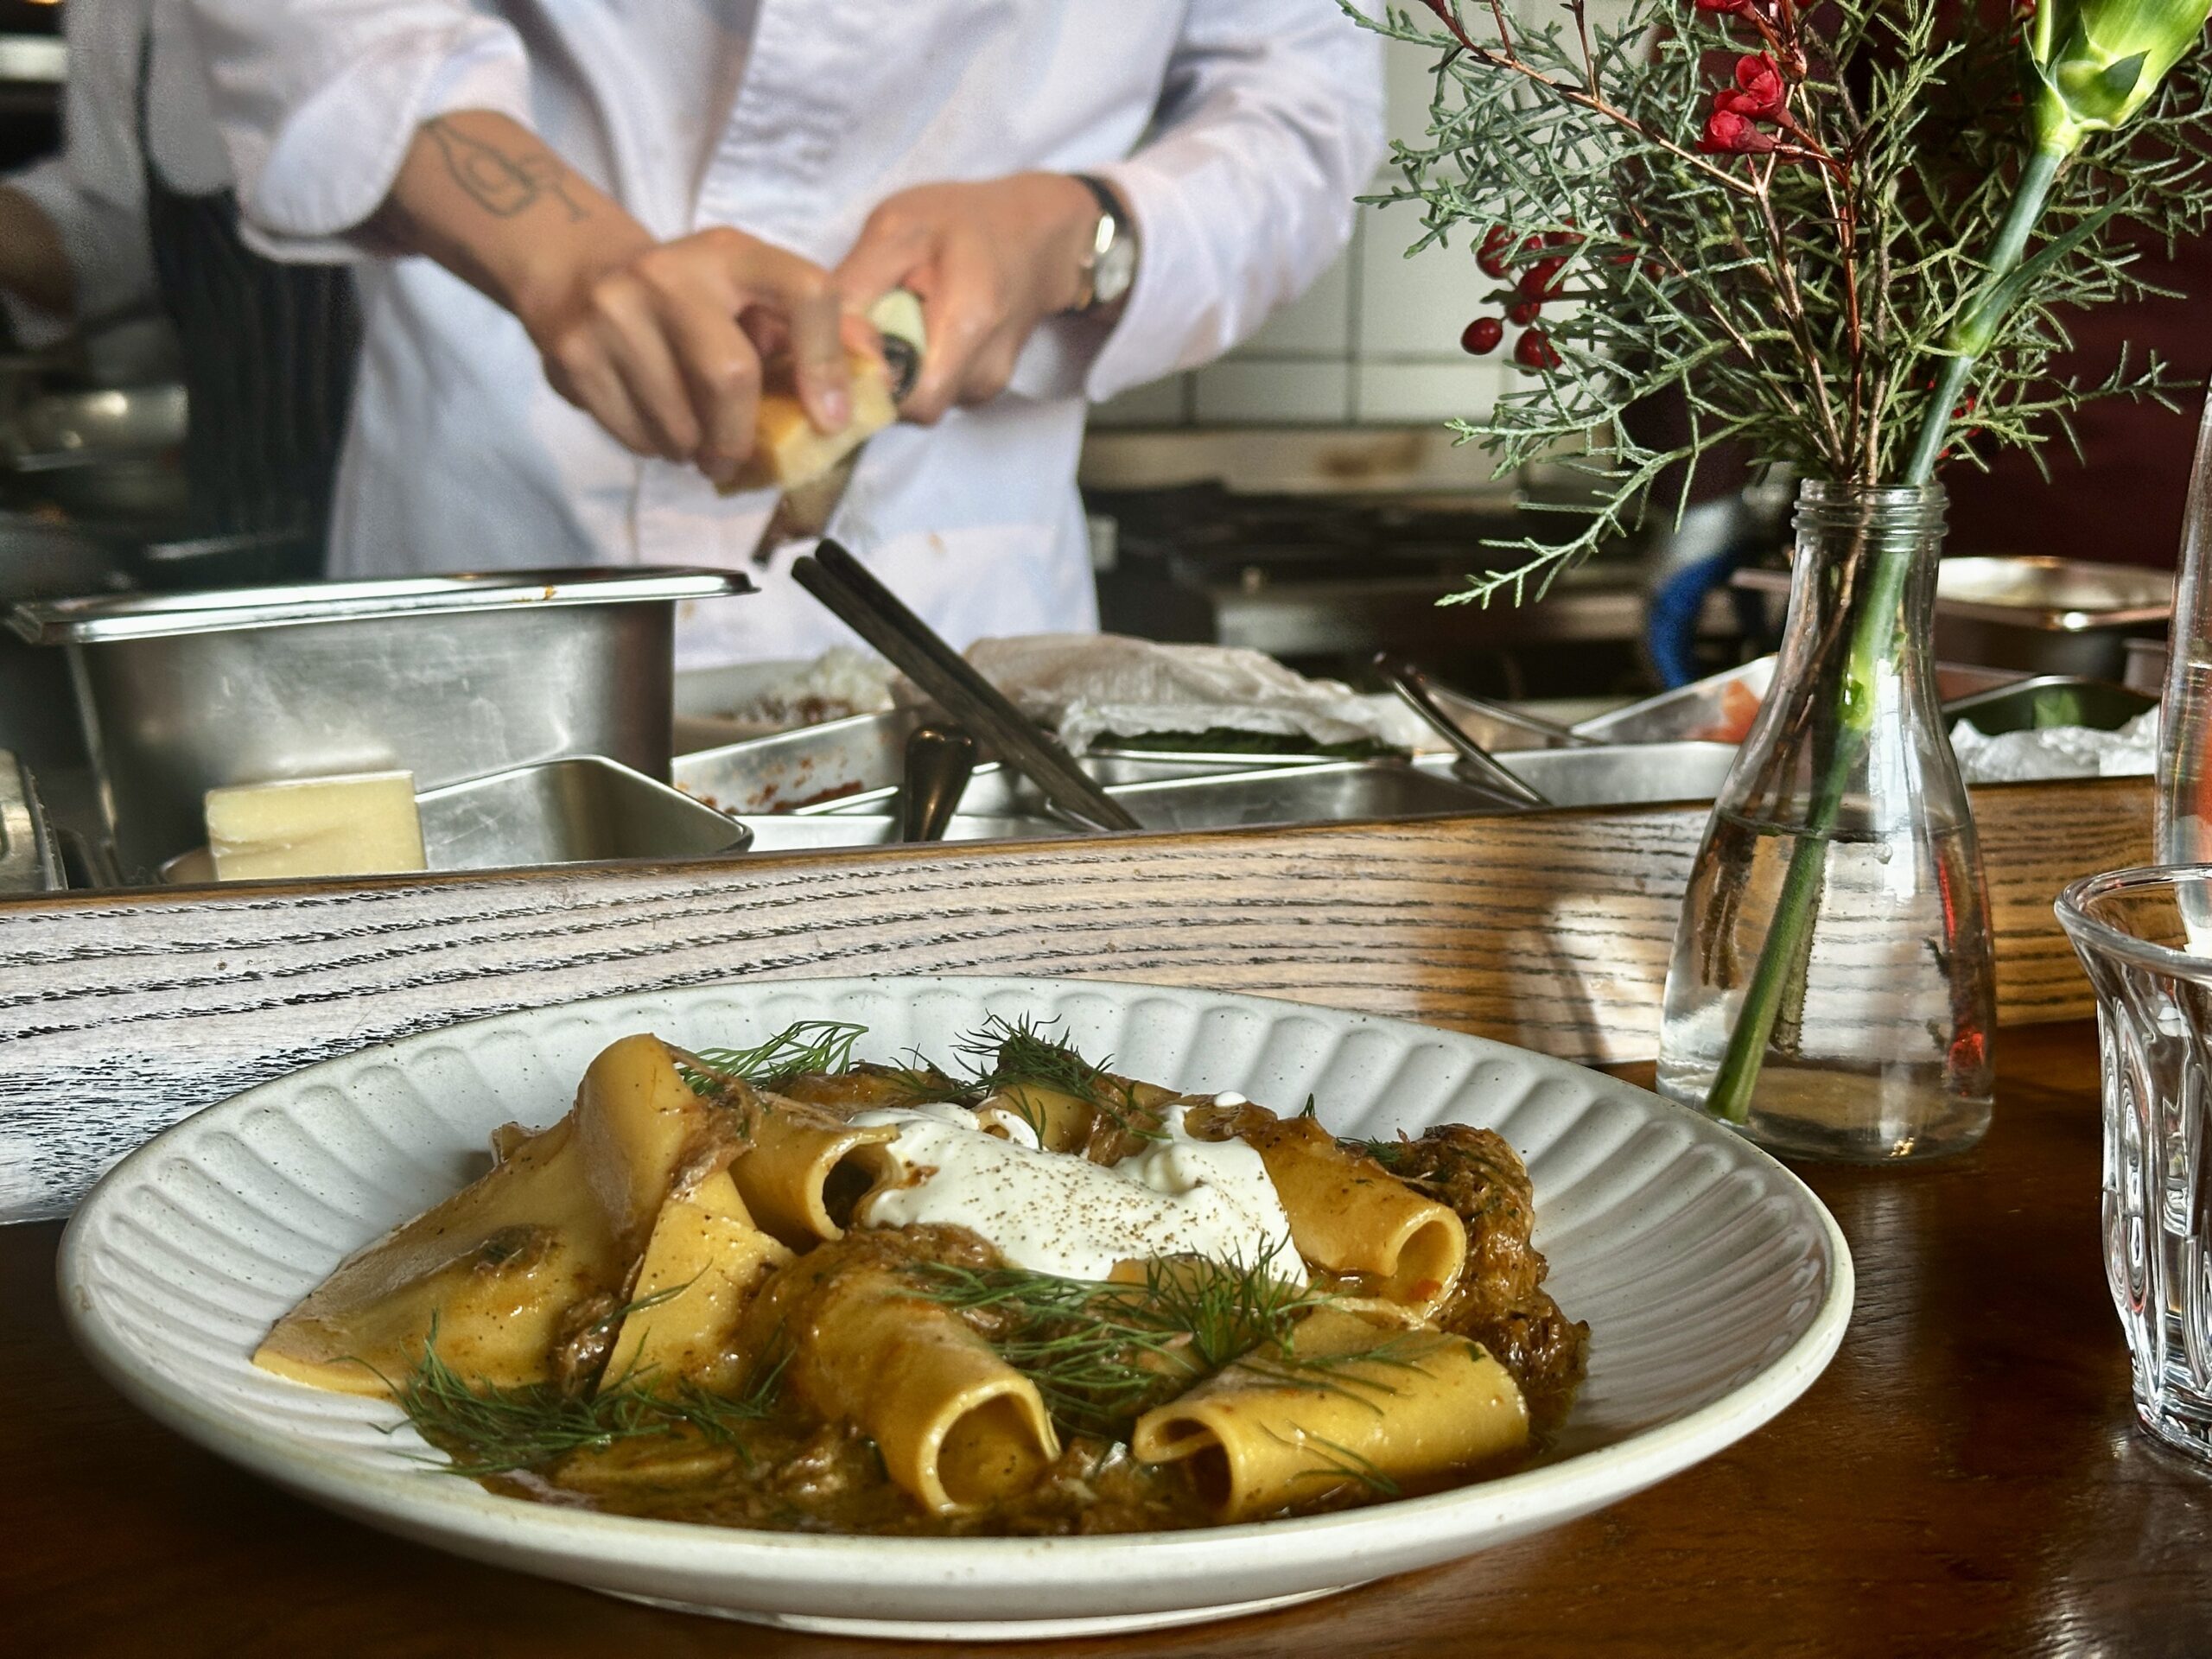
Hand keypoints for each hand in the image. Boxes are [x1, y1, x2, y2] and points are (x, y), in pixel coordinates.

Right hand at [379, 112, 859, 485]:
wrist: (579, 271)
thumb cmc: (691, 297)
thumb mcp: (750, 291)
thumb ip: (812, 329)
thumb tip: (876, 378)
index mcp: (732, 253)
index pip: (805, 291)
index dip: (826, 362)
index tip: (828, 420)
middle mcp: (670, 273)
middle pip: (730, 376)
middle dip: (740, 437)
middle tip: (735, 457)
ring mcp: (615, 311)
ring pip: (678, 421)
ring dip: (695, 450)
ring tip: (694, 441)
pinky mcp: (574, 353)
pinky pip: (633, 434)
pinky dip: (656, 449)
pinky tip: (658, 429)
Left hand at [834, 173, 1101, 423]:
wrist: (1040, 238)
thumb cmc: (966, 220)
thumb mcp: (898, 226)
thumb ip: (856, 284)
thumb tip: (817, 338)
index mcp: (967, 324)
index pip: (905, 398)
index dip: (867, 381)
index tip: (850, 342)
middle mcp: (982, 372)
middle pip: (907, 408)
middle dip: (875, 378)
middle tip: (865, 327)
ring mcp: (986, 387)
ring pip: (918, 403)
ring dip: (895, 372)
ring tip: (894, 321)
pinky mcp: (983, 389)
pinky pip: (933, 393)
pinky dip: (914, 371)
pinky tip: (916, 330)